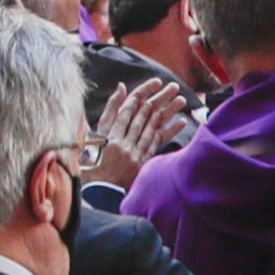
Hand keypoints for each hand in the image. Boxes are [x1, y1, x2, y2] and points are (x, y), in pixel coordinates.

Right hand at [93, 73, 190, 195]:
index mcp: (108, 137)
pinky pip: (159, 145)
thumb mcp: (95, 134)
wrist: (98, 191)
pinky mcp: (143, 164)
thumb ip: (110, 111)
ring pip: (153, 130)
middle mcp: (122, 145)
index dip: (141, 95)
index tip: (154, 84)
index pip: (127, 112)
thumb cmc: (94, 159)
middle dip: (159, 100)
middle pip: (143, 118)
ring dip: (168, 113)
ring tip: (180, 100)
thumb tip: (122, 87)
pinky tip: (181, 121)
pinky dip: (170, 132)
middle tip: (172, 87)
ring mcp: (134, 156)